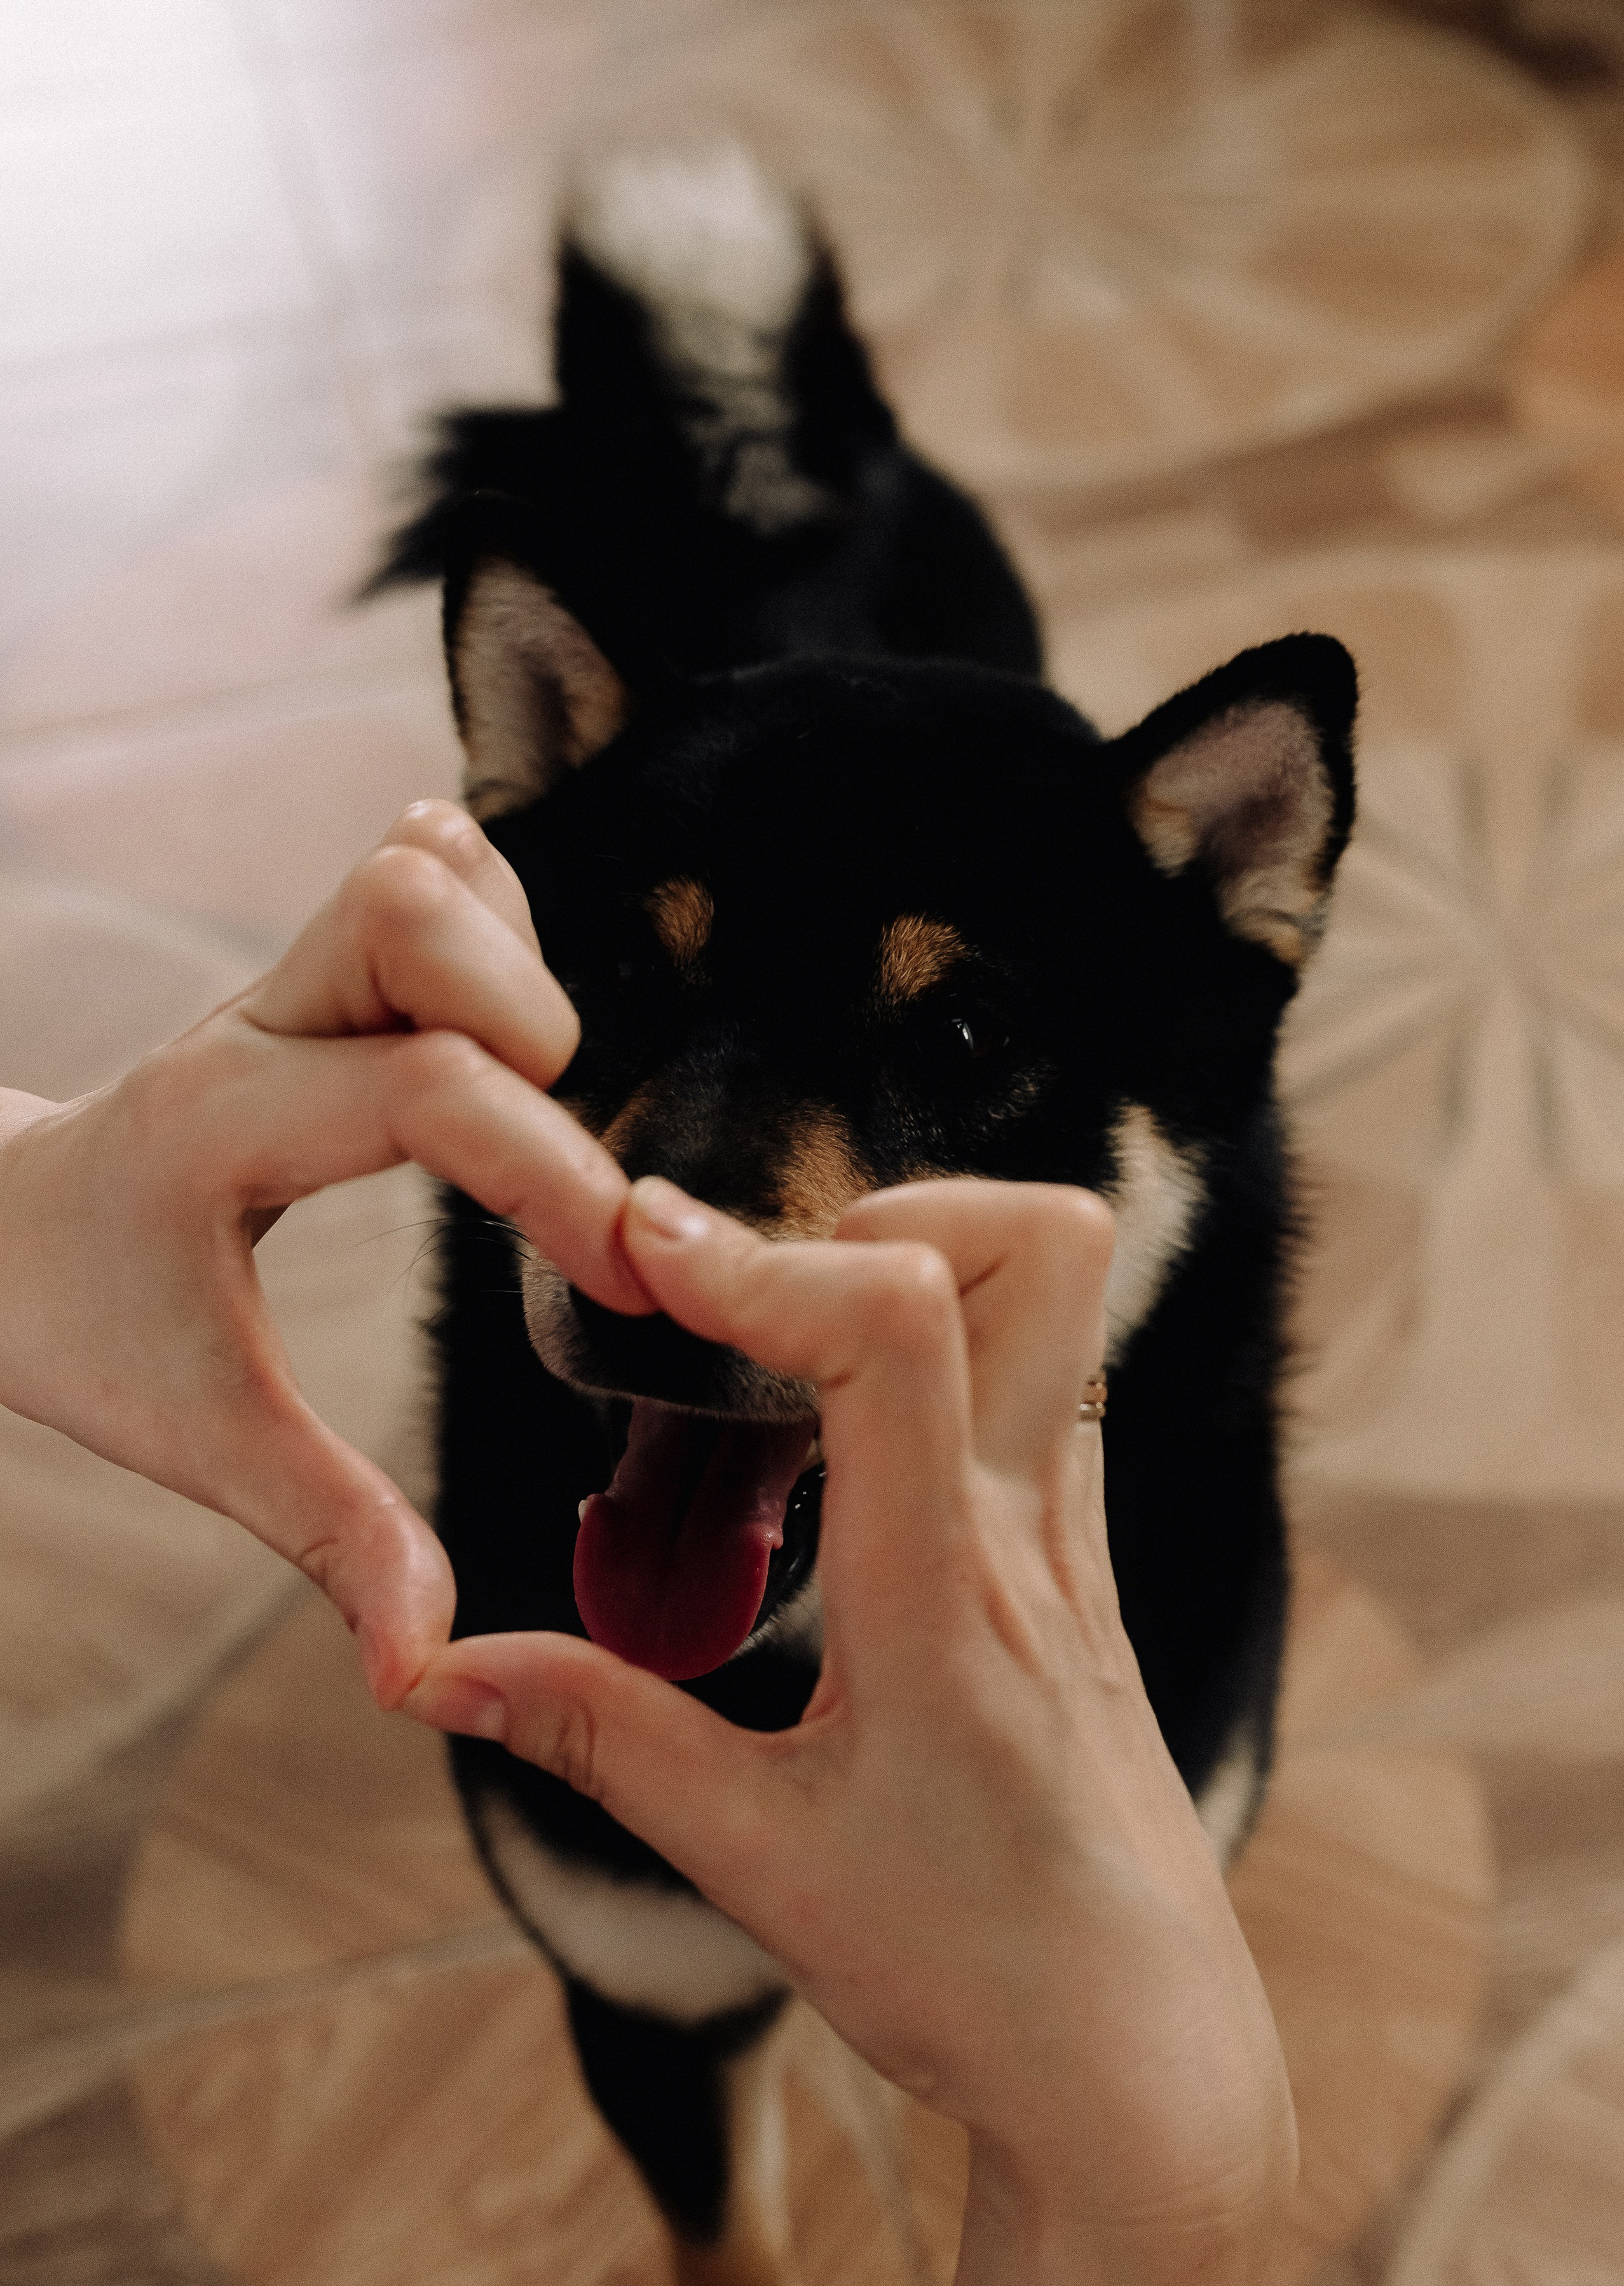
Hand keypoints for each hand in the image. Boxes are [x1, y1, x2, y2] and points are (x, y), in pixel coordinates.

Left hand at [0, 801, 650, 1709]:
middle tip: (548, 1139)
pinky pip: (418, 866)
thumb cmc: (90, 1321)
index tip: (624, 1278)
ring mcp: (281, 974)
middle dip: (521, 1014)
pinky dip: (485, 911)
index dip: (553, 1175)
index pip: (428, 1093)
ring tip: (526, 1074)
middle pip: (408, 908)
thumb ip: (328, 1534)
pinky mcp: (310, 958)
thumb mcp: (199, 1437)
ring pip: (414, 868)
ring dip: (504, 953)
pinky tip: (495, 1000)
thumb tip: (423, 1665)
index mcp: (229, 1125)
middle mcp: (257, 1020)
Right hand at [406, 1176, 1294, 2285]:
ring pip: (1057, 1300)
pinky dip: (939, 1351)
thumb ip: (597, 1735)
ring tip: (786, 1352)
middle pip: (1035, 1250)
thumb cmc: (967, 1973)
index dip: (761, 1254)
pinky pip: (1041, 1385)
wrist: (1144, 2065)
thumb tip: (433, 1669)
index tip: (645, 1249)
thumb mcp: (752, 1860)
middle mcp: (1032, 1535)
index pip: (895, 1330)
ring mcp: (1074, 1539)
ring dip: (922, 1262)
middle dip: (880, 1209)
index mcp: (943, 1595)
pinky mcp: (1081, 1562)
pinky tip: (837, 1443)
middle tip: (752, 1296)